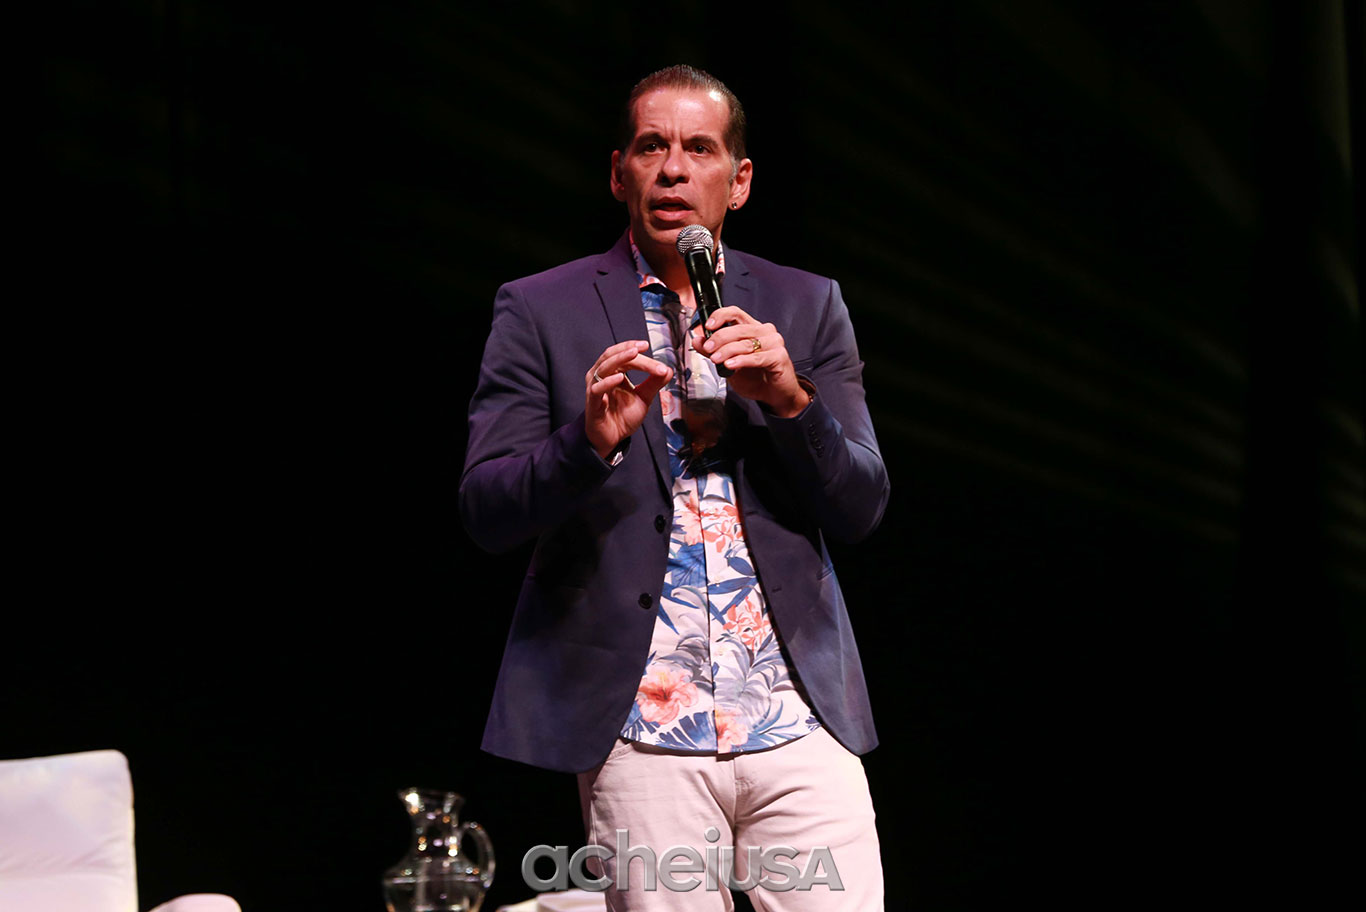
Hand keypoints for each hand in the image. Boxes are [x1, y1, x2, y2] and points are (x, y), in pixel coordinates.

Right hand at [585, 340, 672, 458]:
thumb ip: (654, 383)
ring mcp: (595, 388)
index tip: (648, 345)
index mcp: (613, 372)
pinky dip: (607, 382)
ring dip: (620, 359)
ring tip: (634, 354)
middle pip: (614, 357)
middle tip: (643, 347)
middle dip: (629, 350)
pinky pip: (597, 389)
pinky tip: (620, 378)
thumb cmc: (623, 416)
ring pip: (604, 367)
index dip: (636, 349)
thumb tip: (668, 369)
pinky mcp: (592, 403)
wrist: (613, 438)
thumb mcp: (644, 397)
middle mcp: (601, 376)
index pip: (624, 356)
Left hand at [691, 306, 809, 416]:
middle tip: (708, 348)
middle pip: (739, 328)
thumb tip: (698, 341)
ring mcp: (774, 343)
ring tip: (716, 359)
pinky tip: (731, 365)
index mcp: (752, 328)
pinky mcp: (779, 356)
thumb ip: (714, 351)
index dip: (720, 316)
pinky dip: (741, 361)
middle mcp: (764, 332)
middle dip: (719, 338)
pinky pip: (757, 357)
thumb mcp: (729, 364)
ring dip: (727, 351)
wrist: (774, 395)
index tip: (708, 326)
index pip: (735, 313)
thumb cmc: (756, 378)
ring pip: (746, 343)